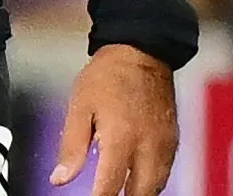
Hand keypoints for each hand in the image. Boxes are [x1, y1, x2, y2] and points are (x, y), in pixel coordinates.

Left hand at [52, 44, 178, 195]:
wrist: (141, 50)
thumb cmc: (108, 76)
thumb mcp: (80, 106)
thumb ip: (71, 147)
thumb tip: (60, 179)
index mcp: (121, 138)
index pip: (109, 187)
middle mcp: (147, 146)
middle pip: (138, 194)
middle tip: (106, 195)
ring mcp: (163, 144)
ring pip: (155, 187)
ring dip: (138, 194)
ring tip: (120, 193)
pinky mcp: (172, 139)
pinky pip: (164, 172)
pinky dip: (151, 183)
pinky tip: (137, 181)